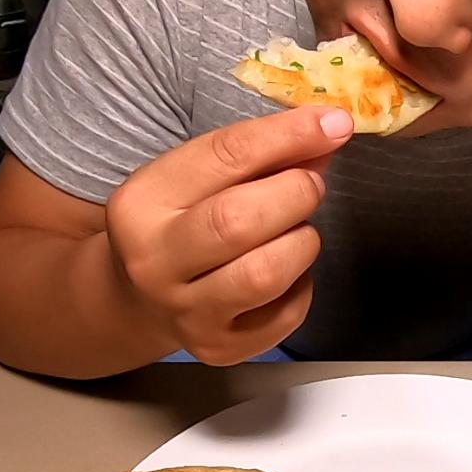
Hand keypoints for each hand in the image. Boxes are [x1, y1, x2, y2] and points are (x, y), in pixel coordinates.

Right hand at [104, 106, 353, 364]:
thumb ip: (258, 154)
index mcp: (142, 203)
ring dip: (301, 241)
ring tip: (295, 229)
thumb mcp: (197, 177)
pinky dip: (302, 284)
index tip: (334, 122)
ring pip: (265, 275)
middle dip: (295, 193)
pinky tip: (287, 270)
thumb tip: (330, 131)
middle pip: (240, 222)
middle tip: (310, 185)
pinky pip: (287, 314)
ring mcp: (185, 313)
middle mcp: (153, 263)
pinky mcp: (220, 348)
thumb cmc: (177, 222)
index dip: (287, 136)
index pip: (223, 157)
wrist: (137, 297)